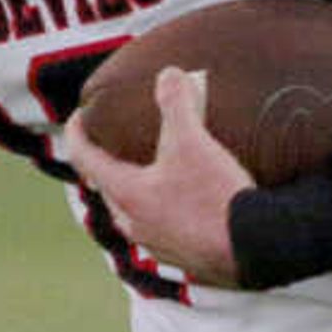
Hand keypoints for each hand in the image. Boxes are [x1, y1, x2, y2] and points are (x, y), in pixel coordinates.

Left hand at [60, 66, 249, 287]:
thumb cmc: (215, 197)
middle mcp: (133, 222)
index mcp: (126, 193)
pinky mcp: (181, 258)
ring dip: (135, 193)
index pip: (84, 158)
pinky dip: (161, 213)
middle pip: (106, 189)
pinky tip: (183, 207)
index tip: (79, 117)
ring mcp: (155, 244)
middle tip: (116, 145)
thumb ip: (177, 105)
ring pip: (132, 214)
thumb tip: (169, 74)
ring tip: (150, 175)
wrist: (254, 246)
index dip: (77, 132)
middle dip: (107, 165)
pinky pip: (159, 231)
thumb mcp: (194, 142)